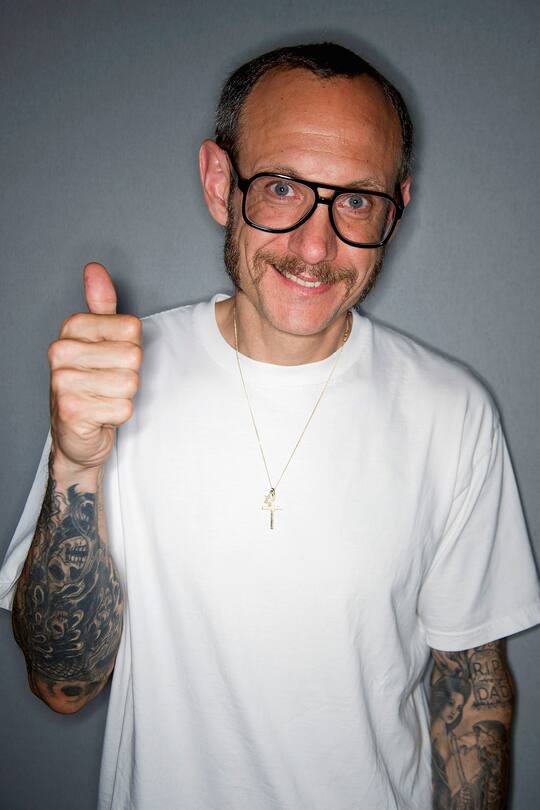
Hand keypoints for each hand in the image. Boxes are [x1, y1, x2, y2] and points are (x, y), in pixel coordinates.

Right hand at [48, 262, 141, 472]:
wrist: (75, 432)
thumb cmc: (91, 382)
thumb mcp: (97, 339)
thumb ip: (101, 305)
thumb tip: (95, 270)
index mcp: (72, 328)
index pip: (132, 328)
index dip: (131, 347)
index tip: (111, 359)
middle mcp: (61, 351)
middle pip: (133, 357)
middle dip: (129, 374)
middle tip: (108, 382)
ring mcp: (63, 381)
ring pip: (129, 384)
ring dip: (123, 396)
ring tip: (104, 397)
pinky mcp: (71, 410)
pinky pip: (122, 408)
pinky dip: (118, 416)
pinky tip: (100, 413)